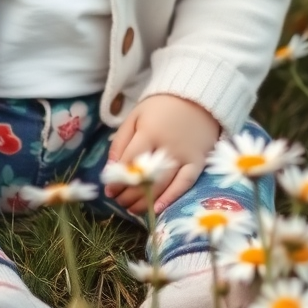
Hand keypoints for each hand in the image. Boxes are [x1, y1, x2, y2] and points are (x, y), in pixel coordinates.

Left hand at [105, 94, 220, 215]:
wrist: (197, 99)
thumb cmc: (160, 108)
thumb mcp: (135, 117)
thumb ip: (121, 141)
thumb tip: (110, 168)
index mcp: (149, 132)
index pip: (130, 162)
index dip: (118, 179)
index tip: (109, 190)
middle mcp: (168, 146)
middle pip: (146, 177)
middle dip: (129, 194)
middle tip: (118, 201)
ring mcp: (185, 156)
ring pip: (163, 185)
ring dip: (144, 200)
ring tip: (131, 208)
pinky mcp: (198, 162)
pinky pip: (185, 184)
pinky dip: (171, 198)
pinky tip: (157, 209)